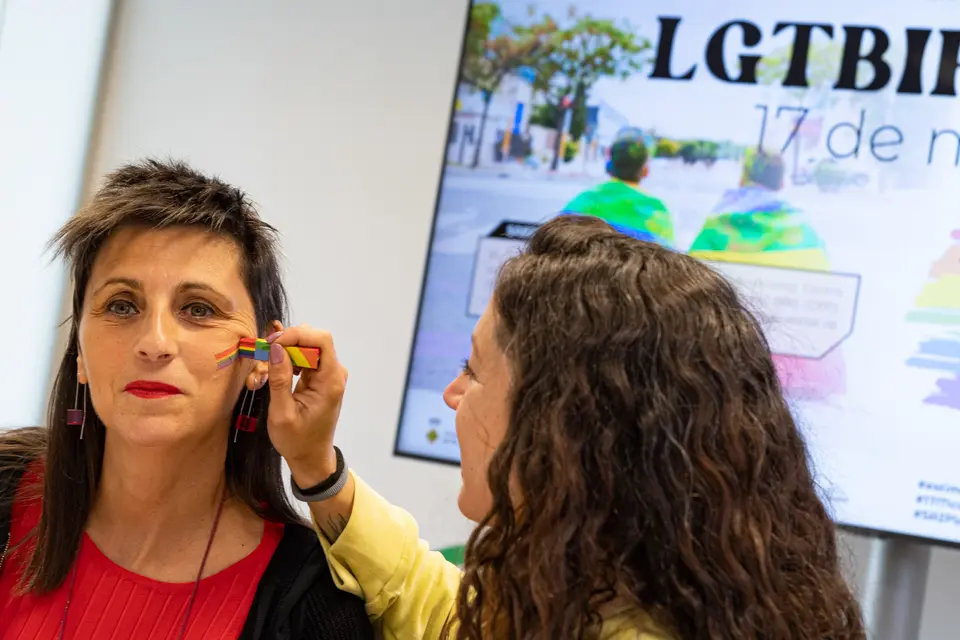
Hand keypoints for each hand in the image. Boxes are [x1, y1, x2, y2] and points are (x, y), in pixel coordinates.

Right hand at [265, 323, 347, 486]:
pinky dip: (291, 357)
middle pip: (315, 339)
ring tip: (268, 362)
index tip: (272, 344)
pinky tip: (278, 369)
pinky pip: (307, 356)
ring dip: (288, 348)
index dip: (297, 334)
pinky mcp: (322, 377)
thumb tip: (277, 347)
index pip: (321, 340)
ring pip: (310, 346)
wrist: (311, 457)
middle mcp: (335, 373)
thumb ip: (279, 379)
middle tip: (265, 352)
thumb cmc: (297, 441)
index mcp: (331, 381)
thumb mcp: (282, 413)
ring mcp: (330, 374)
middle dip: (289, 340)